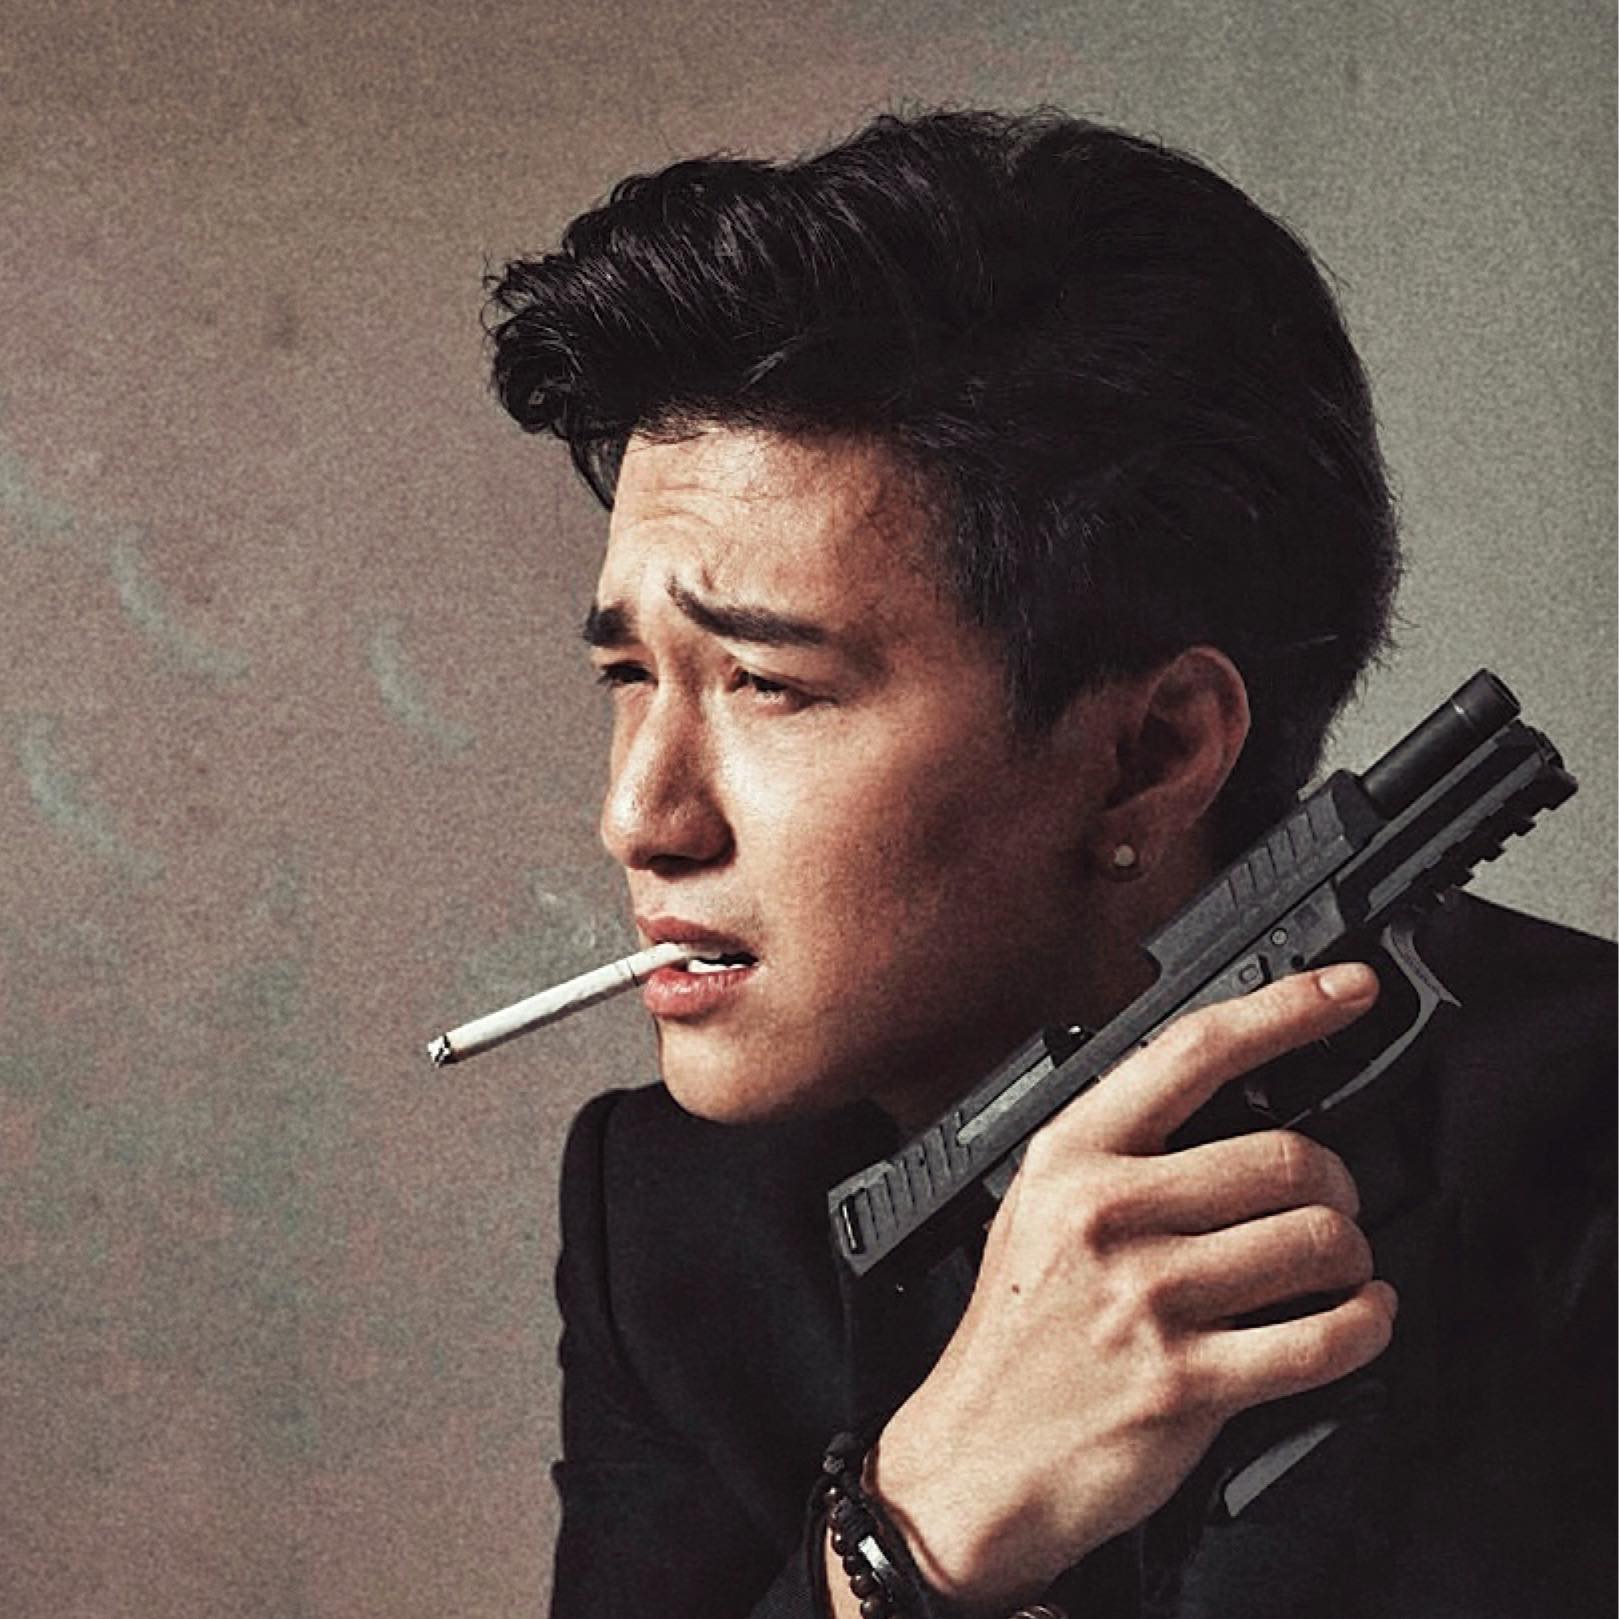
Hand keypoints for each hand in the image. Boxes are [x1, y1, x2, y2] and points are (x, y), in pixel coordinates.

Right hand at [867, 963, 1397, 1613]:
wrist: (975, 1458)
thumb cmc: (1017, 1333)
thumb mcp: (1040, 1211)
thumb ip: (1126, 1156)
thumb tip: (1249, 1109)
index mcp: (1069, 1155)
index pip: (1192, 1052)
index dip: (1284, 1010)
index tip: (1346, 990)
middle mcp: (1105, 1213)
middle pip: (1284, 1155)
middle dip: (1339, 1181)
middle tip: (1335, 1202)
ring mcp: (1144, 1297)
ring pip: (1317, 1240)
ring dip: (1353, 1255)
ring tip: (1336, 1268)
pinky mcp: (1184, 1380)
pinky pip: (1322, 1337)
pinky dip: (1366, 1325)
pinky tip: (1358, 1317)